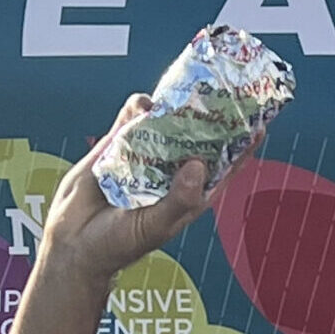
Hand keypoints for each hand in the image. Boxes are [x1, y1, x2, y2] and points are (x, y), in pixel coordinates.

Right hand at [37, 95, 262, 284]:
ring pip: (166, 122)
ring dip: (175, 106)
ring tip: (186, 88)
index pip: (224, 166)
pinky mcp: (116, 145)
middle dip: (210, 115)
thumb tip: (198, 165)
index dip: (243, 146)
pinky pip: (132, 119)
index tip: (260, 123)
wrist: (74, 241)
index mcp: (191, 194)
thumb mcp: (155, 225)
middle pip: (198, 137)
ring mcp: (145, 156)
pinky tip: (145, 104)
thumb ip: (178, 198)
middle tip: (222, 88)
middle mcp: (172, 172)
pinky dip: (138, 108)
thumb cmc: (118, 245)